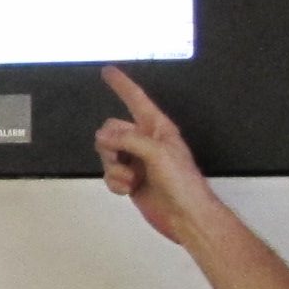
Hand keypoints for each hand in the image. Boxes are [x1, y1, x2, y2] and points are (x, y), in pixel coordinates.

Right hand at [95, 65, 218, 243]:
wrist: (185, 216)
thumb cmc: (182, 182)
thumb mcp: (157, 153)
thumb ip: (128, 139)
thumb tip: (103, 136)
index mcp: (157, 128)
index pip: (136, 99)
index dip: (122, 85)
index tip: (108, 71)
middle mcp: (145, 141)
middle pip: (112, 130)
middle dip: (111, 145)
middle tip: (121, 157)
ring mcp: (137, 161)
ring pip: (108, 153)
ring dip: (114, 168)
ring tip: (132, 179)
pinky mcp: (130, 181)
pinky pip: (109, 174)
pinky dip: (115, 182)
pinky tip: (128, 189)